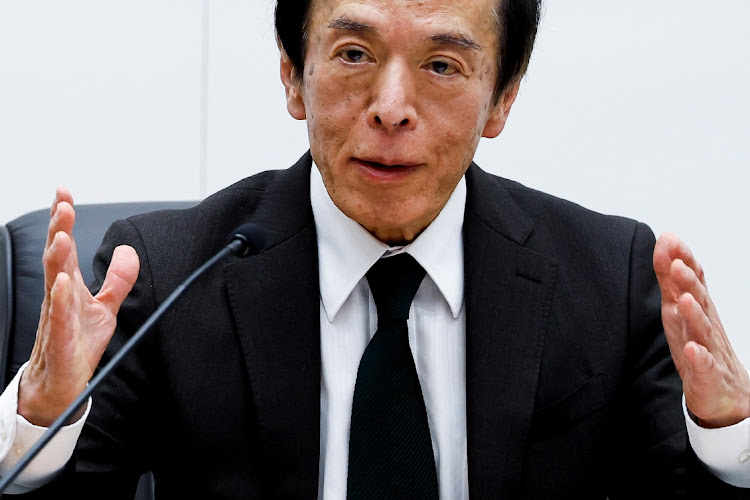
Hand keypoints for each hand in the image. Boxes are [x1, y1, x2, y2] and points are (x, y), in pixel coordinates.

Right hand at [17, 187, 139, 426]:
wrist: (61, 382)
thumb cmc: (78, 341)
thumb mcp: (106, 307)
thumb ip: (118, 279)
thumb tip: (128, 250)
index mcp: (69, 284)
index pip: (64, 246)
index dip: (62, 219)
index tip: (63, 192)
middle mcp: (59, 295)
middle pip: (56, 256)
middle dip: (57, 228)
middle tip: (60, 203)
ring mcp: (56, 316)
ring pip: (53, 282)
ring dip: (57, 257)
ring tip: (61, 234)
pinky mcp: (60, 339)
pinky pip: (59, 318)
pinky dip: (61, 300)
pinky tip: (63, 283)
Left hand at [654, 232, 749, 427]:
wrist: (724, 392)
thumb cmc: (698, 343)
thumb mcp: (678, 307)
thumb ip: (670, 276)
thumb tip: (664, 241)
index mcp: (697, 307)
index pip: (693, 279)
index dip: (682, 260)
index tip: (670, 239)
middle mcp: (705, 324)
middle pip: (698, 299)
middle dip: (687, 281)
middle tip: (676, 264)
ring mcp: (708, 348)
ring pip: (702, 329)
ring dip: (693, 314)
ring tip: (684, 299)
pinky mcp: (707, 374)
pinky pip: (704, 365)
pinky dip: (699, 357)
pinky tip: (693, 350)